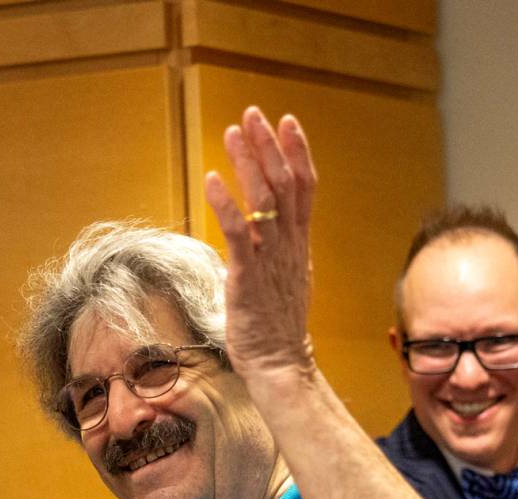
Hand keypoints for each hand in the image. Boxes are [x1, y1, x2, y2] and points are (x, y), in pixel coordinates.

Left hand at [203, 107, 316, 381]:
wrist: (281, 366)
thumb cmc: (277, 329)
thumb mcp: (285, 281)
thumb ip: (276, 252)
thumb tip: (259, 233)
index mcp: (298, 246)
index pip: (305, 189)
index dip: (297, 152)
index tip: (287, 122)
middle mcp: (289, 248)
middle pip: (285, 185)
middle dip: (268, 146)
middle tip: (252, 114)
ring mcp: (271, 261)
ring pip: (265, 201)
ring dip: (248, 164)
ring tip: (232, 133)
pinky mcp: (248, 277)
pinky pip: (239, 234)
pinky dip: (225, 204)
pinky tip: (212, 180)